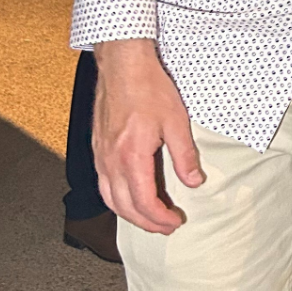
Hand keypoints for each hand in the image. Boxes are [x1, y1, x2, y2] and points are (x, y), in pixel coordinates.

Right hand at [92, 39, 203, 233]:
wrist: (122, 64)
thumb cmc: (147, 87)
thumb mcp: (176, 121)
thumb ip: (184, 156)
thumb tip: (194, 181)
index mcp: (131, 155)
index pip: (144, 202)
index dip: (160, 218)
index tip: (176, 221)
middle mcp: (111, 159)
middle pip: (124, 207)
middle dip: (146, 223)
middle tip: (166, 226)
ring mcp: (101, 154)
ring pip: (109, 197)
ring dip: (129, 214)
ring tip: (148, 218)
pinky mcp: (97, 147)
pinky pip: (103, 182)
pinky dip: (116, 198)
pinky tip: (128, 196)